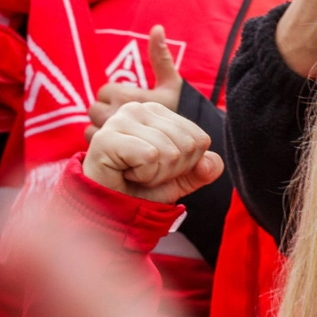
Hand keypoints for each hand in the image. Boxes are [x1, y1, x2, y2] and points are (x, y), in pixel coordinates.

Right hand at [84, 102, 222, 203]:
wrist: (111, 208)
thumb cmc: (143, 189)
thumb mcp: (184, 178)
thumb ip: (206, 168)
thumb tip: (209, 163)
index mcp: (159, 111)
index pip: (200, 139)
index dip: (186, 164)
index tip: (160, 168)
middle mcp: (139, 108)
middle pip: (186, 145)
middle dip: (171, 170)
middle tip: (146, 173)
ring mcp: (120, 120)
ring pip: (169, 152)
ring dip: (156, 175)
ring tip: (134, 174)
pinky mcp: (106, 137)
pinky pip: (149, 157)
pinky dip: (144, 175)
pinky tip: (125, 174)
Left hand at [87, 26, 181, 139]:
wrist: (187, 145)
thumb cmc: (179, 111)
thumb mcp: (172, 83)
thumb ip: (161, 56)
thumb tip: (157, 27)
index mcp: (126, 97)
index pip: (105, 91)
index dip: (116, 97)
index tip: (131, 105)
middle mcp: (115, 115)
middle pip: (94, 108)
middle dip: (107, 112)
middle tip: (125, 120)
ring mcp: (112, 134)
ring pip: (91, 126)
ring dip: (103, 128)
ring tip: (123, 133)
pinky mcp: (109, 149)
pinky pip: (93, 141)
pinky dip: (103, 142)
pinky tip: (120, 144)